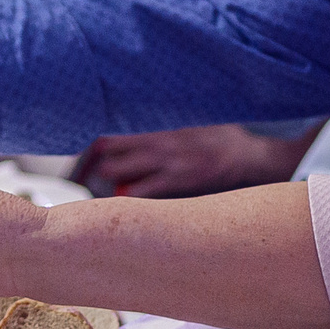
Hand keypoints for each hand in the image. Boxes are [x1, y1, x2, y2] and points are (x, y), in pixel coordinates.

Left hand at [82, 125, 316, 197]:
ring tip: (95, 190)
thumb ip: (165, 130)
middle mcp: (158, 144)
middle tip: (82, 179)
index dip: (93, 147)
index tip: (81, 157)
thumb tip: (142, 132)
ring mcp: (166, 162)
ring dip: (106, 179)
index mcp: (159, 130)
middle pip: (110, 151)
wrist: (248, 155)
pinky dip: (128, 197)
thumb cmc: (220, 140)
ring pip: (120, 170)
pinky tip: (119, 202)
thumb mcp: (190, 126)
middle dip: (92, 166)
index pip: (113, 135)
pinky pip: (144, 191)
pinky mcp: (178, 181)